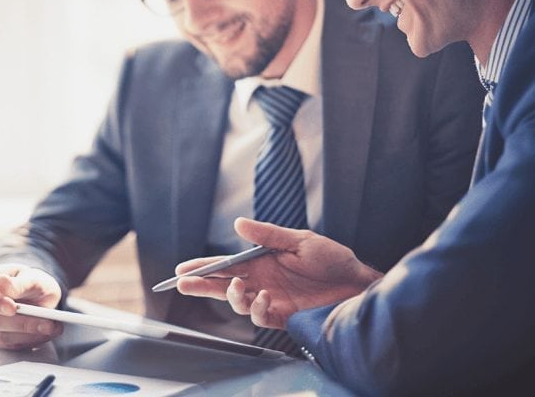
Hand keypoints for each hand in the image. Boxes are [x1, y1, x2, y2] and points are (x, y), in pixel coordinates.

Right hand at [0, 263, 63, 349]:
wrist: (35, 295)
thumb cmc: (31, 281)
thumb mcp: (32, 276)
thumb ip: (20, 282)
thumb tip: (2, 284)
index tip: (13, 308)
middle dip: (21, 323)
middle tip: (48, 323)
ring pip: (0, 336)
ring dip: (29, 334)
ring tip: (52, 328)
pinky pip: (8, 345)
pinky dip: (29, 341)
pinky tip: (44, 333)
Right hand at [176, 217, 381, 328]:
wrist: (358, 284)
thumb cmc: (332, 258)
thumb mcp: (299, 240)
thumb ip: (267, 235)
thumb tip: (237, 224)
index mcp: (261, 261)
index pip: (225, 265)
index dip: (203, 267)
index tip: (182, 270)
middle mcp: (261, 281)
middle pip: (223, 285)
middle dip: (201, 286)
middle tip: (183, 284)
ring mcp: (271, 299)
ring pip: (238, 303)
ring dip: (231, 296)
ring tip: (236, 286)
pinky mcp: (283, 316)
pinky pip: (260, 316)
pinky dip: (257, 308)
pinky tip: (263, 298)